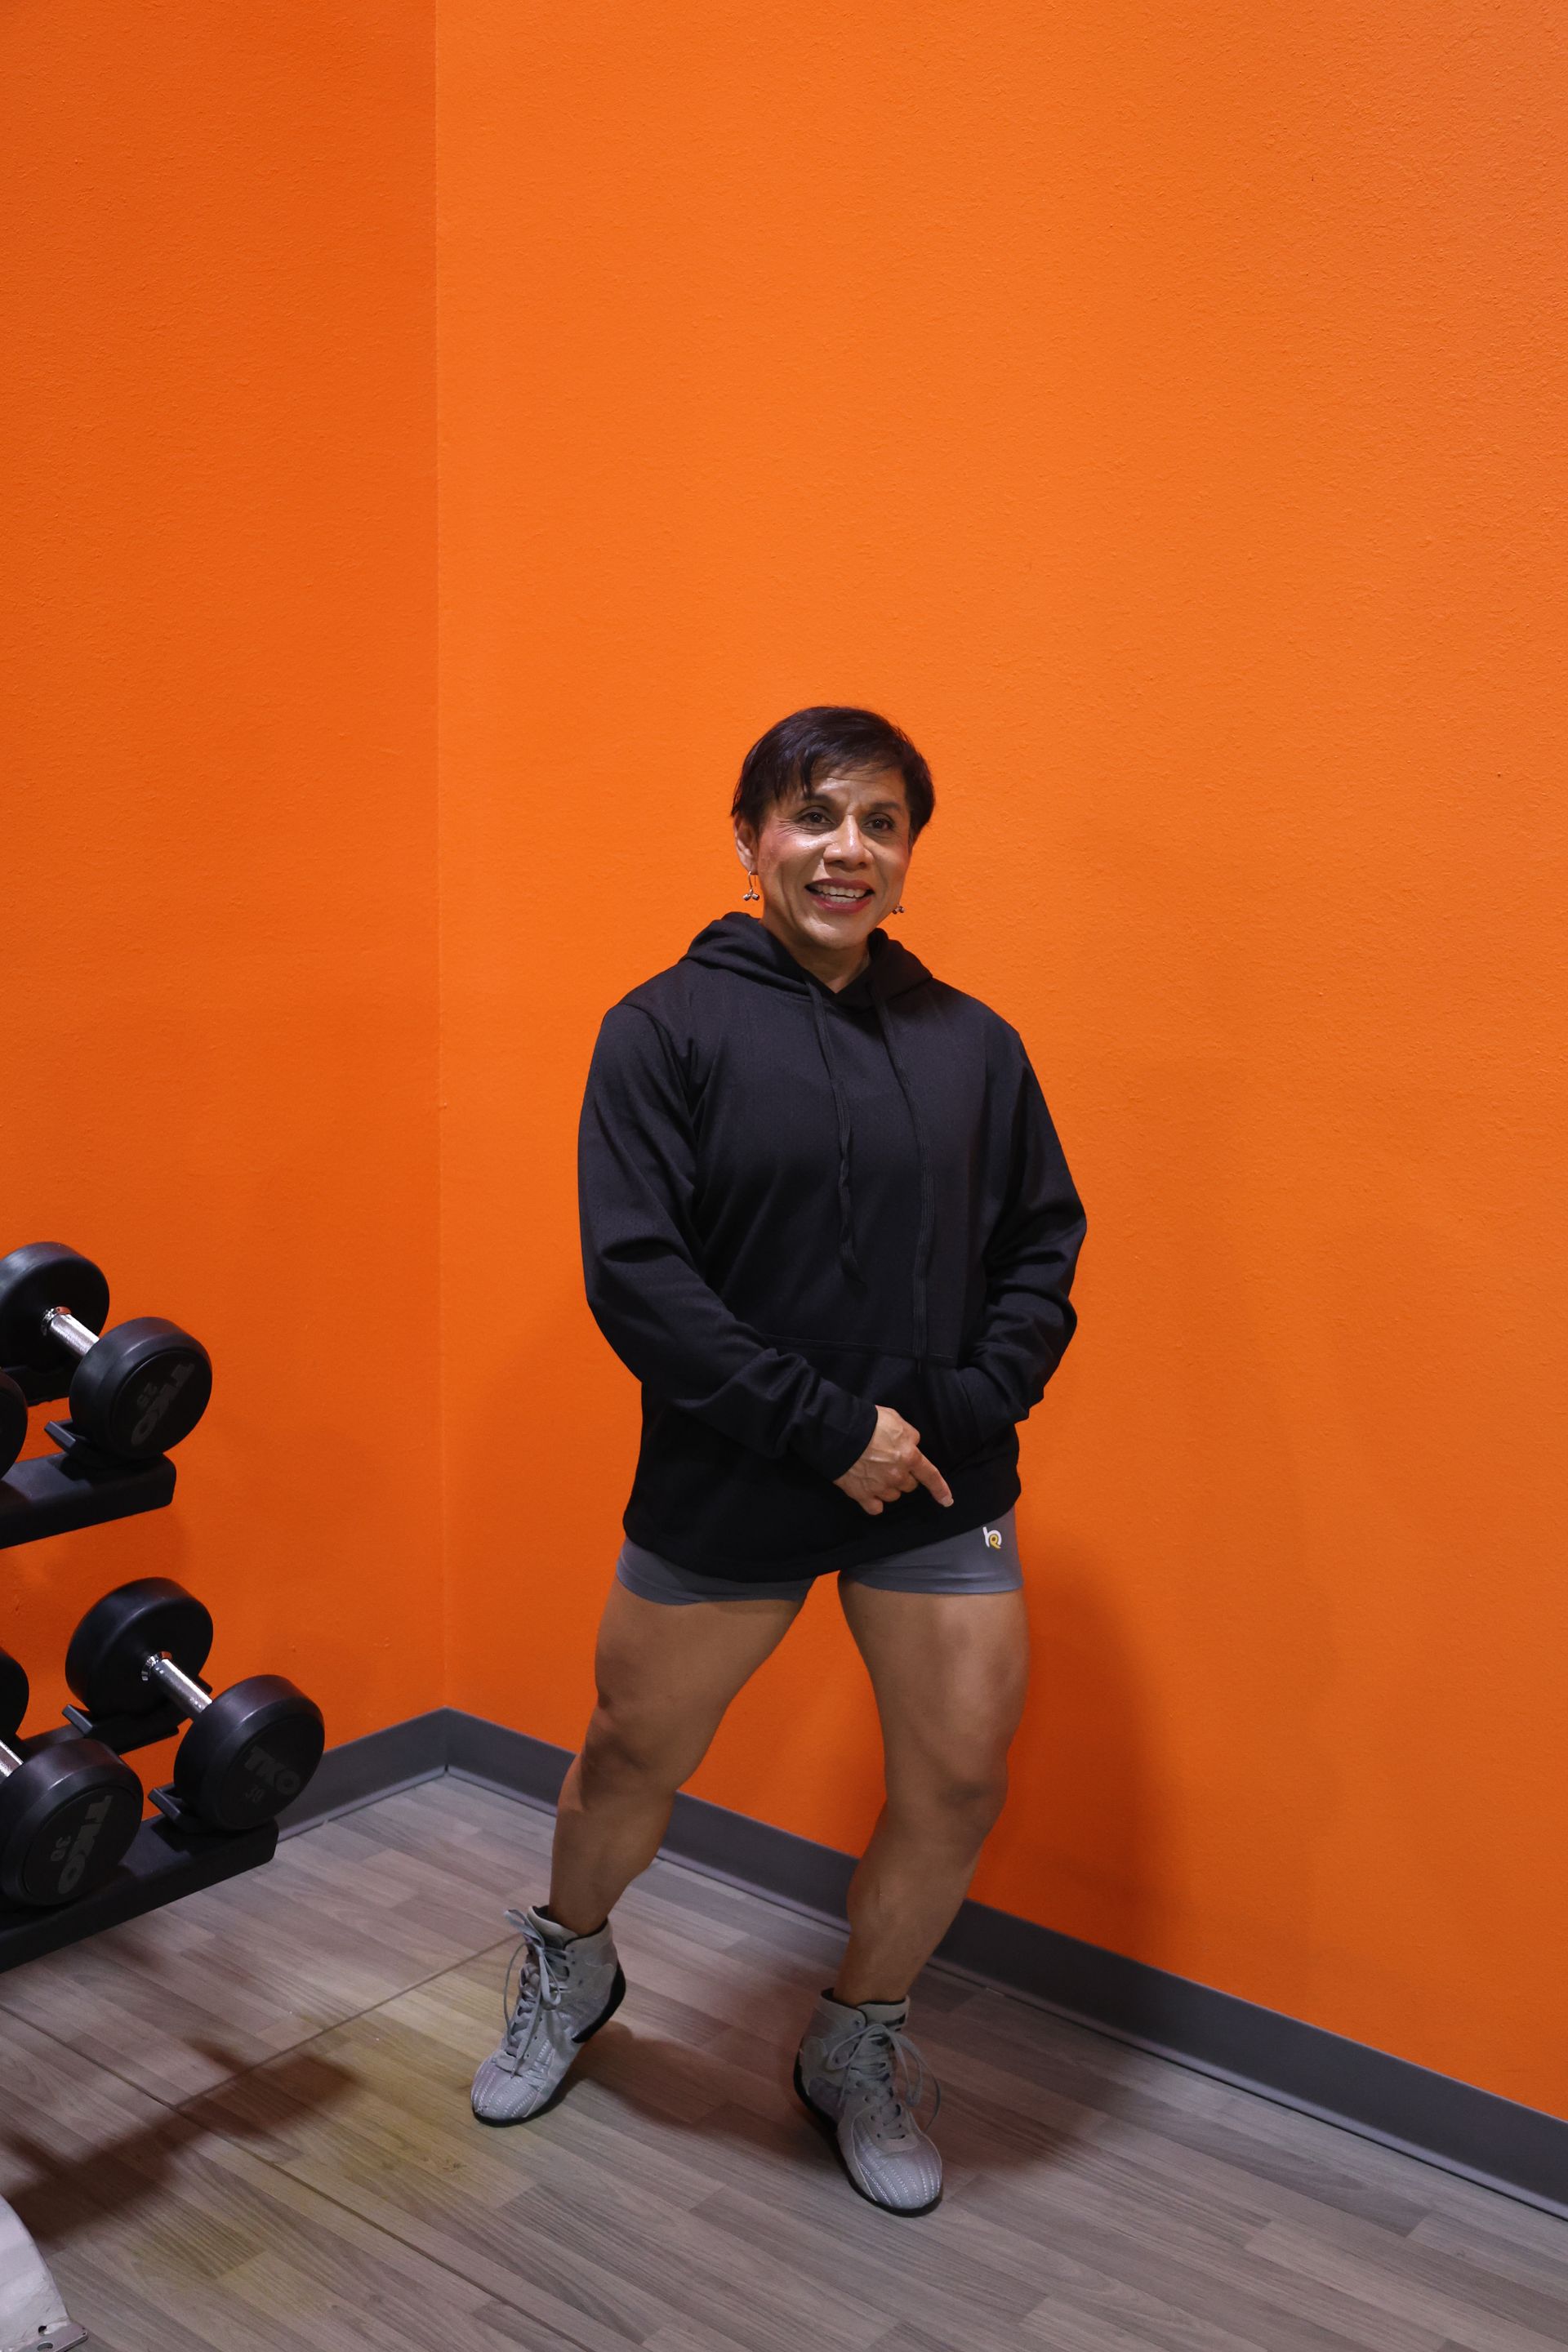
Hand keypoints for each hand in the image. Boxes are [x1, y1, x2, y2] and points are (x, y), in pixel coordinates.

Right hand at [833, 1404, 953, 1514]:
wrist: (838, 1432)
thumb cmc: (868, 1422)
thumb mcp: (896, 1419)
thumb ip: (909, 1435)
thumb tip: (913, 1445)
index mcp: (909, 1456)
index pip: (930, 1475)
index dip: (940, 1489)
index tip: (947, 1501)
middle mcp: (897, 1476)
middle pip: (909, 1485)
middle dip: (904, 1476)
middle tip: (890, 1463)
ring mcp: (879, 1488)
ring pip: (893, 1496)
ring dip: (889, 1488)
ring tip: (875, 1472)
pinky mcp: (862, 1495)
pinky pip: (875, 1508)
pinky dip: (874, 1502)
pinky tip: (869, 1491)